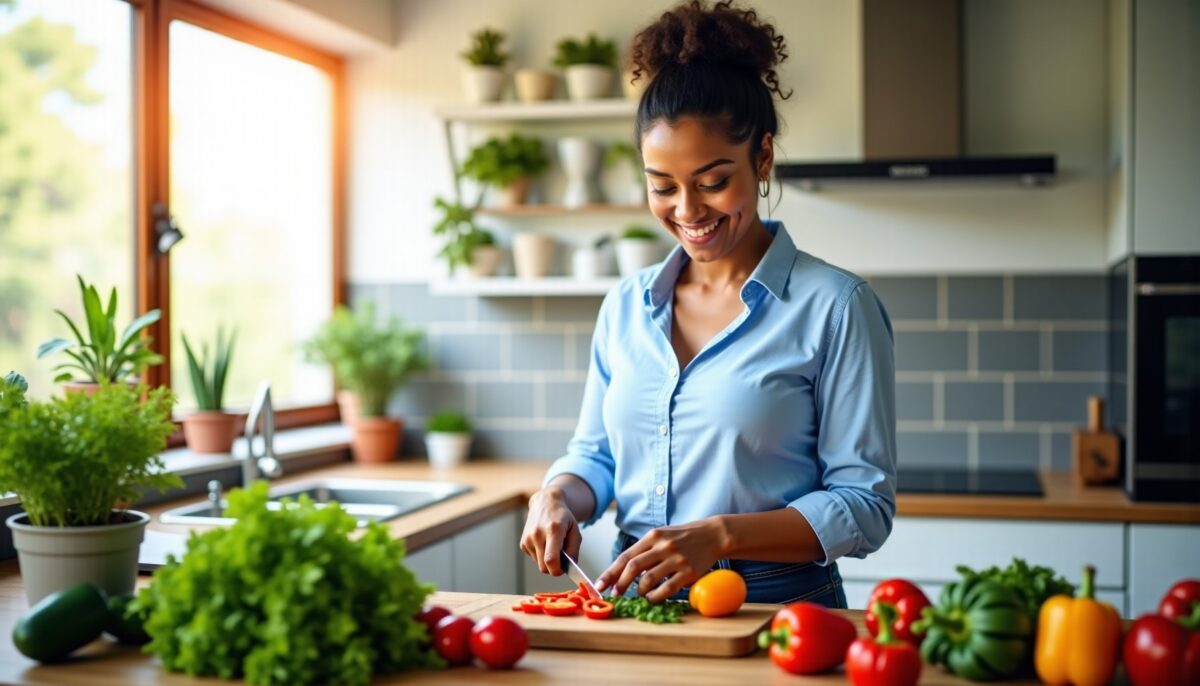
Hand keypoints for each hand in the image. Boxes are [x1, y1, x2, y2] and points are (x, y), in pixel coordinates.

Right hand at [520, 485, 580, 576]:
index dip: (557, 570)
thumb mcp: (575, 530)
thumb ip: (574, 549)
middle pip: (543, 567)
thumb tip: (570, 566)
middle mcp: (537, 534)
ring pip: (538, 564)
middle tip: (561, 559)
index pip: (551, 559)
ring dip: (546, 560)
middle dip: (553, 568)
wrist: (545, 503)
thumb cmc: (562, 517)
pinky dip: (540, 555)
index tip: (563, 569)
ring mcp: (528, 538)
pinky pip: (533, 558)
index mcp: (553, 530)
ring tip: (552, 546)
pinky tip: (544, 543)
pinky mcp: (523, 543)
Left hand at [596, 517, 726, 603]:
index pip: (626, 556)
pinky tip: (652, 598)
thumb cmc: (683, 537)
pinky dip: (656, 596)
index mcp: (653, 536)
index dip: (610, 572)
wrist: (713, 535)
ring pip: (648, 579)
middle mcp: (663, 546)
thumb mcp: (662, 536)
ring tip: (639, 594)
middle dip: (620, 583)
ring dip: (639, 591)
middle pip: (633, 567)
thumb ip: (645, 551)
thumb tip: (624, 572)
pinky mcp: (689, 572)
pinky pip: (667, 588)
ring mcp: (676, 559)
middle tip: (615, 594)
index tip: (600, 585)